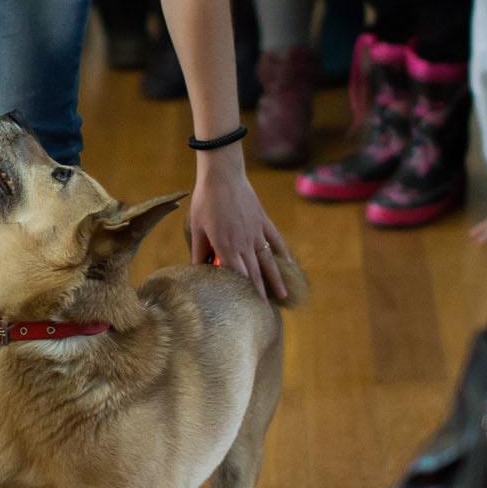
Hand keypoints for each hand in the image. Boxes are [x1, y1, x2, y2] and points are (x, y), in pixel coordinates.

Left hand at [190, 151, 289, 300]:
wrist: (222, 175)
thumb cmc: (205, 201)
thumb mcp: (196, 229)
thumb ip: (198, 252)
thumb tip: (196, 271)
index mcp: (225, 247)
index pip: (236, 277)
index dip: (242, 294)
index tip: (246, 309)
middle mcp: (244, 243)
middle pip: (255, 273)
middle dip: (260, 293)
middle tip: (265, 312)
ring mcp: (257, 232)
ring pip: (269, 261)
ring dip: (275, 279)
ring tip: (282, 296)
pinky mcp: (263, 221)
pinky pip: (276, 240)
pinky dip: (283, 253)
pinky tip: (289, 265)